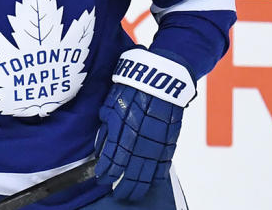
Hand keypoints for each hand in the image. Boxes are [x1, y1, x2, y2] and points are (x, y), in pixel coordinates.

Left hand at [95, 82, 182, 200]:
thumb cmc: (131, 87)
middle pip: (129, 171)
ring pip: (147, 172)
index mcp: (121, 130)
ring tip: (133, 194)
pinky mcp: (170, 140)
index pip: (112, 160)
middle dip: (122, 186)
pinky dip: (157, 176)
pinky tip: (152, 182)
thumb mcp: (110, 104)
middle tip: (118, 194)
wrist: (158, 77)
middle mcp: (138, 140)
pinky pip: (164, 164)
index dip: (106, 172)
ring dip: (139, 186)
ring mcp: (156, 142)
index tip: (101, 178)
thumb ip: (106, 128)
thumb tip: (101, 147)